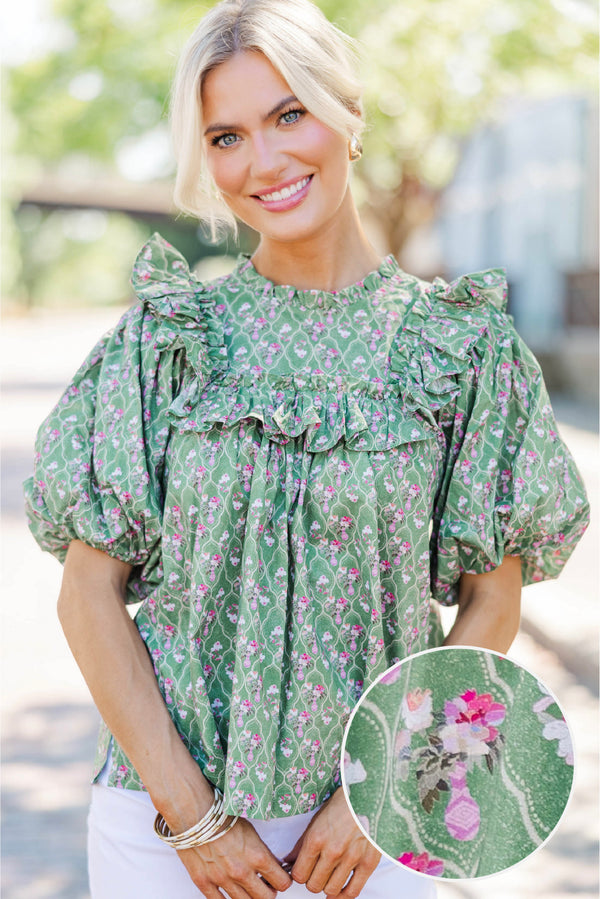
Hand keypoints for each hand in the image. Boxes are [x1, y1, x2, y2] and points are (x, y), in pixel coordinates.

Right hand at [177, 817, 292, 897]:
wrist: (195, 813)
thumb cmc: (222, 816)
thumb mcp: (251, 831)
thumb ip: (261, 852)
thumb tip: (270, 866)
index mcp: (257, 856)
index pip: (282, 882)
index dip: (282, 880)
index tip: (279, 877)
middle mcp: (242, 872)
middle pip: (266, 898)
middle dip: (269, 892)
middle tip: (265, 884)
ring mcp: (223, 880)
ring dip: (250, 896)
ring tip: (247, 886)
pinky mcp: (204, 883)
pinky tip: (230, 890)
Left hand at [286, 788, 379, 896]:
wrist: (370, 794)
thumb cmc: (342, 803)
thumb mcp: (317, 819)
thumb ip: (302, 843)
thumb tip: (289, 862)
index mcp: (316, 838)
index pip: (299, 874)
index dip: (298, 874)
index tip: (301, 870)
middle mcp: (332, 851)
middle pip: (313, 885)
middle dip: (312, 880)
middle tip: (315, 872)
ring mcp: (351, 858)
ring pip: (331, 890)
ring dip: (327, 886)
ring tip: (328, 876)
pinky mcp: (368, 862)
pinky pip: (353, 891)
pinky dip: (344, 896)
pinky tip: (340, 891)